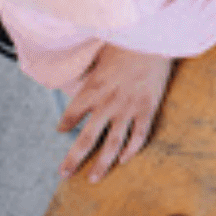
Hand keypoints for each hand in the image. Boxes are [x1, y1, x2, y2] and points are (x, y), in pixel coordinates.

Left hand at [57, 44, 171, 182]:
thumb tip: (80, 74)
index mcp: (92, 89)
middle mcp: (107, 103)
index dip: (65, 124)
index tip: (61, 130)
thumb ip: (91, 71)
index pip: (72, 114)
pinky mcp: (147, 108)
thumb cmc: (126, 40)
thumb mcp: (99, 53)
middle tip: (64, 174)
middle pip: (87, 139)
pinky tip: (125, 159)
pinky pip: (139, 135)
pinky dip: (132, 150)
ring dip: (102, 164)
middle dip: (73, 159)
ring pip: (112, 144)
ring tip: (93, 178)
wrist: (154, 36)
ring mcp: (128, 109)